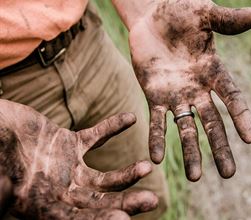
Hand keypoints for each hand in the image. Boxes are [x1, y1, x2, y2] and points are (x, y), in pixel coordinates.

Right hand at [0, 100, 157, 219]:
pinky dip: (112, 127)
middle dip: (125, 202)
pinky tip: (130, 118)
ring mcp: (68, 168)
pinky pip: (96, 136)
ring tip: (147, 168)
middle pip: (100, 202)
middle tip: (152, 201)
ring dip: (127, 173)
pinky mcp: (70, 144)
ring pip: (104, 177)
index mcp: (42, 206)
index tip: (123, 219)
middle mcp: (60, 191)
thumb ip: (5, 195)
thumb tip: (5, 205)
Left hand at [128, 0, 250, 180]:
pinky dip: (157, 138)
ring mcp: (176, 95)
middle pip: (212, 122)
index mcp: (213, 71)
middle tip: (228, 174)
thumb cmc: (180, 12)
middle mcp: (198, 89)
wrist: (151, 16)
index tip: (250, 138)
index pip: (232, 96)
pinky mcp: (154, 96)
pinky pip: (157, 121)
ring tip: (194, 178)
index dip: (241, 116)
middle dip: (220, 147)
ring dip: (190, 152)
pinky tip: (156, 159)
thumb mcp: (205, 14)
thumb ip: (227, 20)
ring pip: (186, 128)